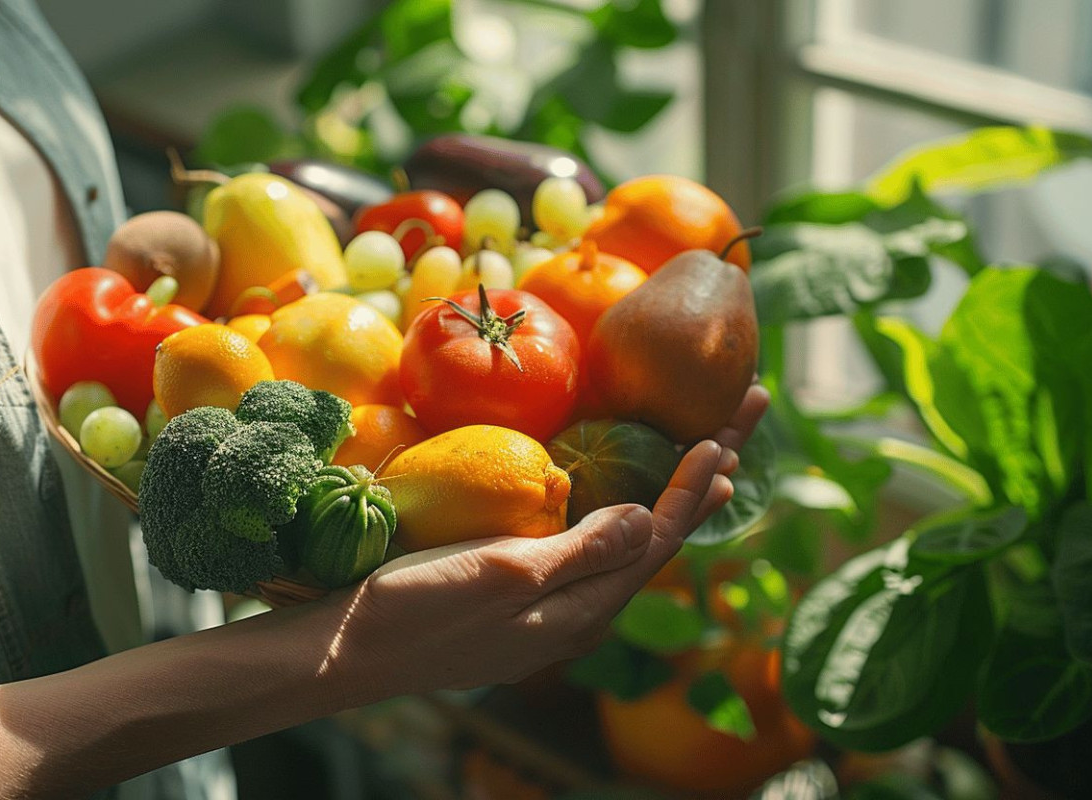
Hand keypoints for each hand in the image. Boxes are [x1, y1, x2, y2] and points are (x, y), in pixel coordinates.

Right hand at [324, 383, 771, 696]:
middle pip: (657, 540)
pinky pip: (591, 553)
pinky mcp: (518, 601)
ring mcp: (547, 611)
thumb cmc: (418, 609)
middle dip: (703, 482)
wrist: (346, 652)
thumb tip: (654, 518)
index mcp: (581, 610)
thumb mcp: (503, 575)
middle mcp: (577, 615)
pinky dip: (622, 514)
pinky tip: (620, 500)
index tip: (726, 432)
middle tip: (744, 418)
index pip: (659, 539)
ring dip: (670, 498)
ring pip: (626, 547)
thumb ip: (582, 552)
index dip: (696, 485)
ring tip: (708, 460)